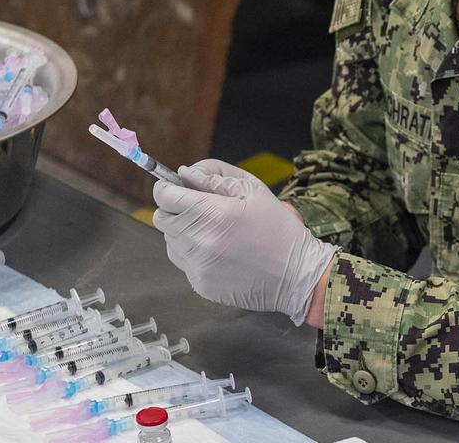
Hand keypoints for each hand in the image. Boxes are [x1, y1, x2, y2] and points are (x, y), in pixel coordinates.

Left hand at [152, 159, 337, 325]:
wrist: (296, 275)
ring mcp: (197, 266)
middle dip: (177, 209)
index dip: (169, 188)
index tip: (179, 188)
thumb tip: (186, 173)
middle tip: (203, 210)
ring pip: (170, 240)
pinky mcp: (200, 284)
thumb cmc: (279, 229)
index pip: (164, 195)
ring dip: (184, 232)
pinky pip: (183, 261)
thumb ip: (215, 176)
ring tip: (215, 232)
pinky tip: (220, 251)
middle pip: (162, 218)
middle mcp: (199, 241)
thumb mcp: (254, 189)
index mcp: (212, 214)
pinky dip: (194, 253)